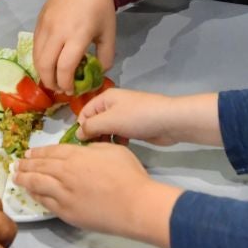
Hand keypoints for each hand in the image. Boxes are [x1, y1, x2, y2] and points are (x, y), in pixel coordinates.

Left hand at [15, 143, 180, 245]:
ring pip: (37, 184)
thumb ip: (92, 148)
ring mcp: (63, 194)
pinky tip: (30, 192)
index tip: (28, 153)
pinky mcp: (66, 212)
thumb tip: (82, 150)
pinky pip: (45, 202)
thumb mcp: (112, 149)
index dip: (38, 152)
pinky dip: (35, 195)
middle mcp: (65, 173)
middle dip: (26, 164)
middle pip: (40, 166)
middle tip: (16, 164)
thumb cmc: (129, 175)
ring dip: (24, 179)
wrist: (134, 205)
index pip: (51, 152)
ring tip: (16, 177)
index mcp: (76, 155)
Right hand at [33, 0, 115, 93]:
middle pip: (45, 65)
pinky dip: (39, 59)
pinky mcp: (38, 22)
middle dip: (51, 82)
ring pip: (36, 57)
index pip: (64, 67)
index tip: (72, 90)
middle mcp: (58, 32)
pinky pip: (35, 46)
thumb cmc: (100, 8)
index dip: (66, 83)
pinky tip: (49, 62)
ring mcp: (45, 26)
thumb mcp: (109, 33)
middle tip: (60, 89)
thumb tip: (96, 73)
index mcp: (78, 35)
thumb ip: (105, 57)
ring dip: (43, 72)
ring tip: (53, 78)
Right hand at [77, 88, 222, 146]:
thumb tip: (78, 134)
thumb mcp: (110, 120)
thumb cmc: (138, 117)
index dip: (81, 128)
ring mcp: (124, 116)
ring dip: (106, 140)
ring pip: (107, 130)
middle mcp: (113, 105)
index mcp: (105, 98)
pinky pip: (119, 134)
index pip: (84, 113)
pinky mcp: (134, 127)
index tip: (83, 144)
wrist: (169, 121)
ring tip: (108, 150)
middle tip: (95, 150)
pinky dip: (118, 141)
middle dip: (94, 135)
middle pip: (95, 122)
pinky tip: (122, 147)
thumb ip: (90, 127)